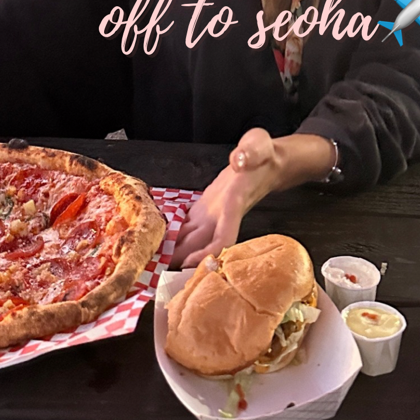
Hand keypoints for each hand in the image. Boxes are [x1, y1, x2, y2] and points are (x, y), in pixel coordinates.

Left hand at [171, 128, 281, 268]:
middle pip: (202, 245)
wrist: (266, 161)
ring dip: (177, 251)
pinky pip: (189, 227)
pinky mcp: (206, 208)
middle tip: (158, 273)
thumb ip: (250, 152)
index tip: (190, 265)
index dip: (208, 253)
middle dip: (183, 261)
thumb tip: (239, 160)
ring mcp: (213, 213)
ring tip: (154, 262)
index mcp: (234, 202)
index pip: (224, 238)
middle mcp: (222, 215)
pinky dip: (176, 235)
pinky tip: (161, 241)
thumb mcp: (258, 146)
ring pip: (193, 239)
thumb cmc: (263, 153)